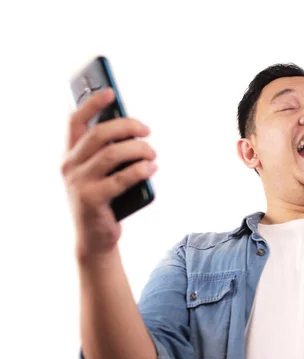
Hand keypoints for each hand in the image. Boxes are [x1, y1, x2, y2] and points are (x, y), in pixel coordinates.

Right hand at [61, 88, 156, 260]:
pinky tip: (151, 169)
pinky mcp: (92, 200)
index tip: (112, 93)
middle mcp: (70, 167)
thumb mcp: (100, 175)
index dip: (92, 104)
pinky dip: (140, 170)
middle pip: (99, 134)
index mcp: (70, 156)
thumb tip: (133, 131)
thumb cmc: (103, 201)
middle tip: (147, 131)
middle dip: (127, 126)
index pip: (76, 121)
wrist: (94, 240)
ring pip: (112, 153)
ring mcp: (79, 183)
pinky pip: (121, 178)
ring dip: (139, 150)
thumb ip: (108, 153)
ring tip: (152, 154)